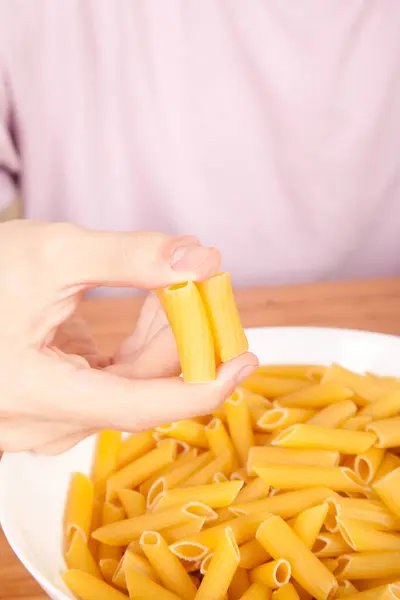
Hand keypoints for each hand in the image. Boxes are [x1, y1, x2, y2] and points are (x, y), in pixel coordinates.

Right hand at [0, 221, 257, 453]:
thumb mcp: (52, 253)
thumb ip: (131, 257)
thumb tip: (202, 258)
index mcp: (36, 394)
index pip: (141, 406)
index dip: (203, 386)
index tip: (246, 359)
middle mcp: (43, 422)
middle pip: (140, 388)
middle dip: (180, 336)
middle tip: (204, 287)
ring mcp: (47, 418)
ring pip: (128, 385)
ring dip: (159, 336)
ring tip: (173, 287)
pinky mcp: (54, 402)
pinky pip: (110, 381)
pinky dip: (136, 346)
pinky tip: (151, 307)